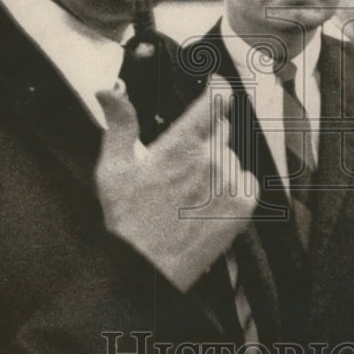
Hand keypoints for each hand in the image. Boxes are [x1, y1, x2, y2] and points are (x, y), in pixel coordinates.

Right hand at [95, 76, 257, 291]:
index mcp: (181, 145)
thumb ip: (120, 124)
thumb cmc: (128, 220)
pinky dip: (232, 186)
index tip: (216, 83)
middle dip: (205, 136)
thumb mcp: (114, 168)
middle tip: (182, 163)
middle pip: (221, 129)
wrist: (147, 269)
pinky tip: (206, 202)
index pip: (214, 101)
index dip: (217, 88)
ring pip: (230, 156)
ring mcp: (230, 183)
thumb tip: (109, 90)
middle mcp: (211, 159)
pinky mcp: (244, 205)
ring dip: (216, 164)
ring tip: (189, 191)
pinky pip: (245, 180)